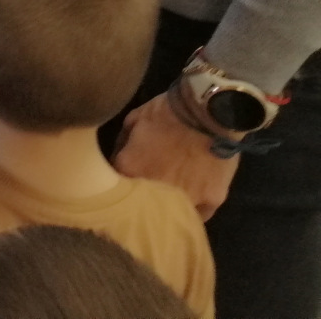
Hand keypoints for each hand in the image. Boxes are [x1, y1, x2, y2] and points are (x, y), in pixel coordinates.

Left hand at [113, 91, 238, 219]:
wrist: (207, 110)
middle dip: (143, 202)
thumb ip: (123, 145)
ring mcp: (186, 199)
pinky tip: (194, 199)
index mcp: (131, 170)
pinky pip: (199, 214)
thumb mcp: (134, 120)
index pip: (114, 188)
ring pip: (172, 214)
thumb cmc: (167, 111)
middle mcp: (155, 192)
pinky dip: (195, 209)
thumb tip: (119, 160)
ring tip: (171, 203)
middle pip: (144, 207)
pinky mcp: (212, 200)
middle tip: (148, 194)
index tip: (125, 183)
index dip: (120, 185)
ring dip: (168, 209)